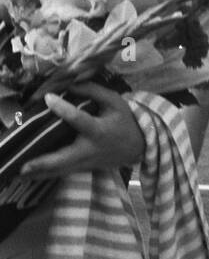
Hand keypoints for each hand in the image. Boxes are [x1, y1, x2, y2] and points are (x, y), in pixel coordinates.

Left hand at [19, 82, 144, 177]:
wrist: (138, 147)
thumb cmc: (124, 121)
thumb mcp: (114, 102)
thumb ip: (93, 91)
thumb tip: (69, 83)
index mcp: (99, 131)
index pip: (78, 120)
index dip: (63, 108)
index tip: (48, 97)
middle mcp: (89, 150)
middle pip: (64, 159)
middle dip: (43, 163)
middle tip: (24, 165)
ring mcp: (85, 163)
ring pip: (59, 171)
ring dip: (38, 173)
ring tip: (19, 172)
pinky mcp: (81, 168)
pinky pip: (60, 172)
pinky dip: (44, 174)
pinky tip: (28, 175)